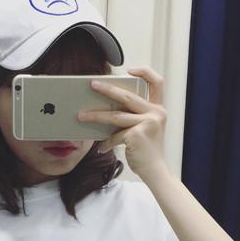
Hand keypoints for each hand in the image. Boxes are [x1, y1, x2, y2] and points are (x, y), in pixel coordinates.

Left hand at [77, 66, 166, 181]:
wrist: (156, 171)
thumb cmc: (148, 152)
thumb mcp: (146, 130)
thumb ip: (135, 117)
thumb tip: (108, 110)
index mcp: (159, 109)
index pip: (157, 82)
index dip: (145, 72)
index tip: (130, 69)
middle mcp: (156, 113)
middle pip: (127, 96)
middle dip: (107, 89)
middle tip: (92, 84)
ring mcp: (147, 123)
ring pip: (115, 116)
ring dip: (95, 116)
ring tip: (81, 115)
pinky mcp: (136, 135)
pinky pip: (115, 136)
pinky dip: (107, 143)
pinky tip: (101, 148)